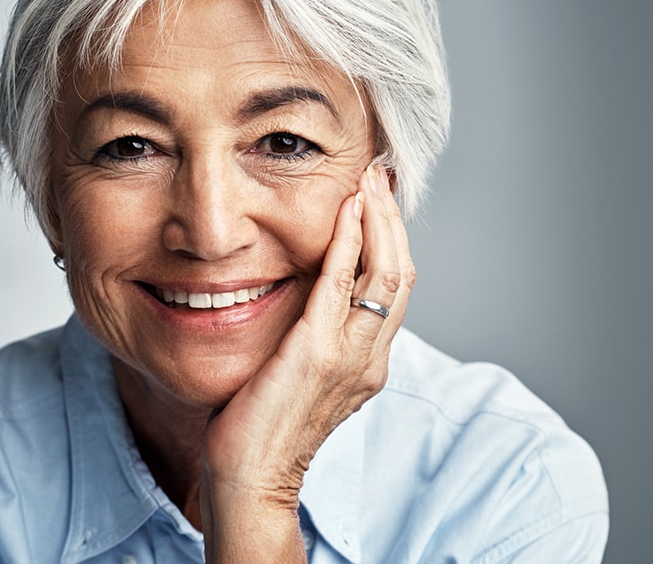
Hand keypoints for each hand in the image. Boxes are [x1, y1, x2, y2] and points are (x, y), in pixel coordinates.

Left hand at [199, 165, 415, 561]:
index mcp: (367, 362)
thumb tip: (302, 297)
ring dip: (378, 221)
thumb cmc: (263, 429)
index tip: (378, 198)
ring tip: (369, 181)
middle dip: (392, 219)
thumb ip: (312, 336)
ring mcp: (349, 357)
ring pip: (385, 274)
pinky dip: (348, 243)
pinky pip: (341, 287)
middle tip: (379, 175)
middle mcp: (370, 358)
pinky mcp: (316, 354)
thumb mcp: (298, 375)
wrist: (251, 477)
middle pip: (401, 274)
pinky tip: (347, 211)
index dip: (391, 239)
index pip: (394, 288)